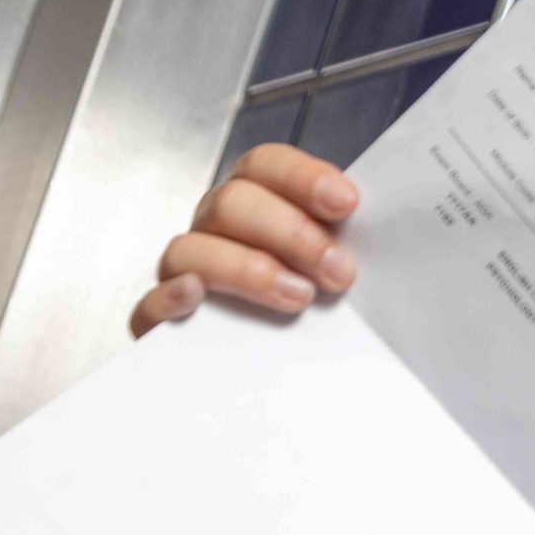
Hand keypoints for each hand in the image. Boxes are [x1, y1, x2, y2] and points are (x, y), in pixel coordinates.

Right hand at [130, 143, 360, 337]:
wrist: (280, 369)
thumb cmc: (316, 300)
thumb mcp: (337, 266)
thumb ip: (349, 245)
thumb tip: (383, 241)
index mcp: (259, 200)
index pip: (266, 165)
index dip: (303, 178)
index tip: (346, 203)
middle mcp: (217, 226)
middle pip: (233, 203)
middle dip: (292, 234)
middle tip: (339, 271)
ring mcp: (186, 269)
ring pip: (193, 248)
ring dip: (247, 269)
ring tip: (298, 297)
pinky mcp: (164, 319)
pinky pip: (150, 303)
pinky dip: (169, 298)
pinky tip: (196, 297)